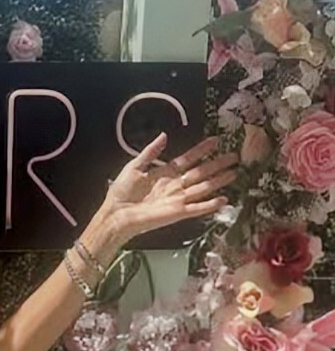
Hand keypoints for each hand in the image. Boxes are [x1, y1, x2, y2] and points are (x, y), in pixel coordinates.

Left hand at [102, 133, 238, 244]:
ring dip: (219, 181)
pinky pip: (197, 208)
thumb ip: (150, 152)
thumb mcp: (135, 166)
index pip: (188, 159)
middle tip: (234, 156)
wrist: (116, 215)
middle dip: (218, 164)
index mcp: (165, 173)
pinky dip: (210, 205)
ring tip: (234, 173)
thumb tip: (164, 135)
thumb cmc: (121, 193)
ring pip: (203, 188)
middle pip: (201, 172)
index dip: (202, 150)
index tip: (215, 141)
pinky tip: (224, 200)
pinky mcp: (177, 213)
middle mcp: (175, 186)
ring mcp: (178, 199)